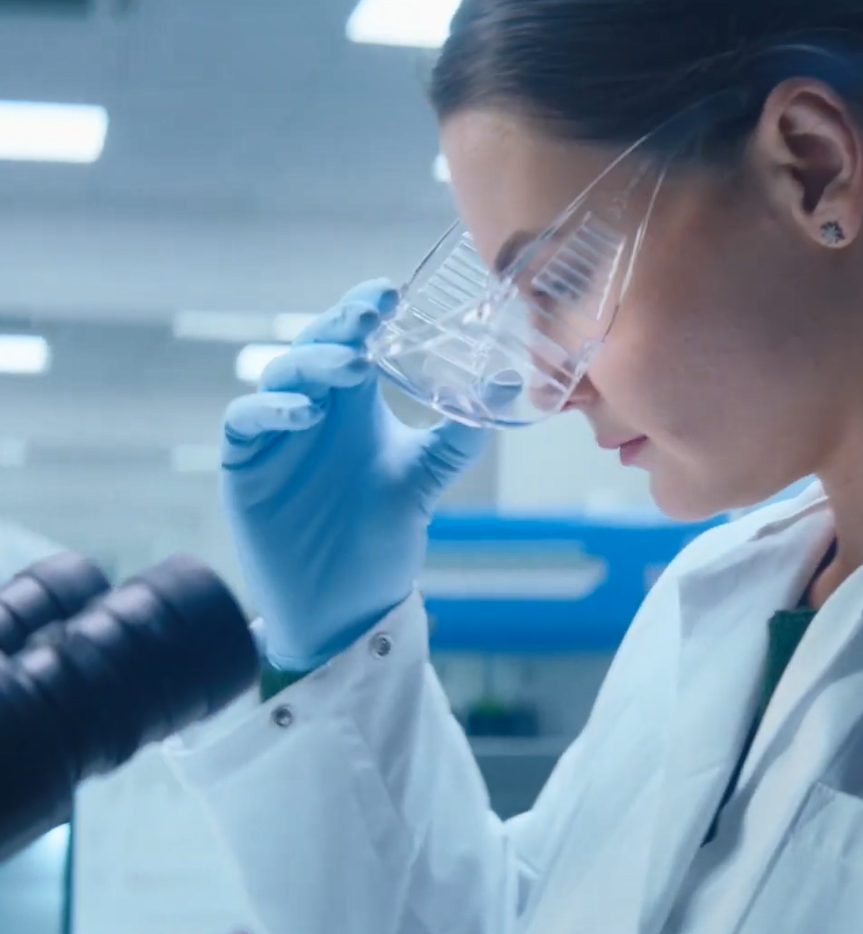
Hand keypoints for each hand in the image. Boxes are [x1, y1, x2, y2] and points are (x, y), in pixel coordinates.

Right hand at [221, 280, 490, 670]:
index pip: (355, 339)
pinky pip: (245, 421)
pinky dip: (271, 409)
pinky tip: (305, 412)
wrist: (346, 603)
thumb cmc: (381, 535)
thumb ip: (460, 434)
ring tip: (353, 366)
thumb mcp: (426, 477)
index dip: (364, 309)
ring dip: (314, 364)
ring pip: (281, 374)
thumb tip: (506, 384)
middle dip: (340, 325)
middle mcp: (315, 408)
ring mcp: (276, 433)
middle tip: (370, 315)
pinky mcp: (245, 465)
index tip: (391, 291)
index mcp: (355, 403)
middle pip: (317, 346)